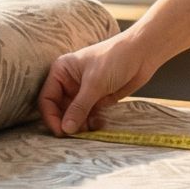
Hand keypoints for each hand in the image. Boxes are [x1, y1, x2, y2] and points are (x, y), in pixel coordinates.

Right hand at [37, 34, 155, 134]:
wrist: (143, 53)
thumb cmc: (115, 59)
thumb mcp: (94, 84)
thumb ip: (79, 107)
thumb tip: (65, 129)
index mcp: (61, 72)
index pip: (47, 99)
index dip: (51, 117)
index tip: (61, 131)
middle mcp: (68, 82)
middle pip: (59, 110)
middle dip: (68, 123)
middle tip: (77, 135)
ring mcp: (83, 91)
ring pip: (74, 115)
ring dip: (81, 125)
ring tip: (91, 128)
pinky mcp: (97, 99)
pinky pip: (88, 116)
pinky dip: (92, 123)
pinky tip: (100, 123)